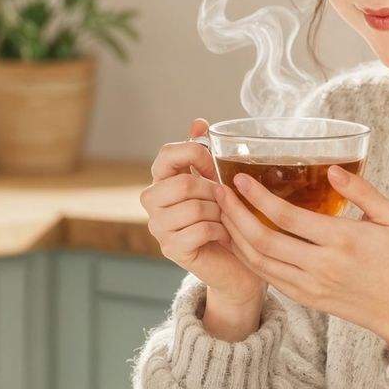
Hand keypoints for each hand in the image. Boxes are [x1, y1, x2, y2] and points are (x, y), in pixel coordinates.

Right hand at [139, 119, 266, 308]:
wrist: (236, 265)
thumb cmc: (227, 220)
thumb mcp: (218, 183)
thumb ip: (204, 155)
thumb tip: (199, 122)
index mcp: (161, 180)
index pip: (166, 154)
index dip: (195, 155)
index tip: (214, 166)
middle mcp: (152, 202)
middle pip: (183, 183)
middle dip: (213, 191)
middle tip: (226, 203)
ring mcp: (158, 227)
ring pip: (194, 207)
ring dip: (220, 213)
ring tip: (227, 220)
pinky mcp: (171, 249)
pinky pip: (200, 229)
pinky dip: (221, 231)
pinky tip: (226, 235)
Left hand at [213, 164, 388, 353]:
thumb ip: (362, 191)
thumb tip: (331, 169)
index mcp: (343, 240)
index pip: (286, 217)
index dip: (257, 197)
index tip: (240, 179)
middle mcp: (321, 265)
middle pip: (263, 240)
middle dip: (235, 214)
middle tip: (219, 192)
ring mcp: (311, 286)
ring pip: (260, 262)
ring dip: (236, 236)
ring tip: (222, 212)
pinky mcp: (307, 299)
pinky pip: (269, 278)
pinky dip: (249, 259)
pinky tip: (239, 241)